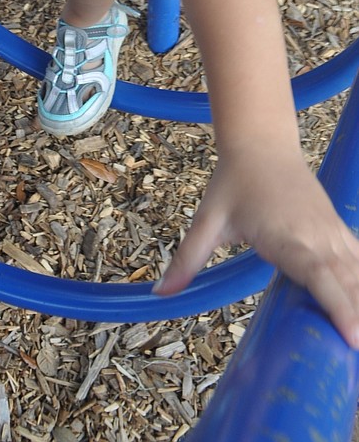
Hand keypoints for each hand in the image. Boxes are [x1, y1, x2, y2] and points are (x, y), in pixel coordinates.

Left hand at [154, 144, 358, 348]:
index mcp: (285, 237)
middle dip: (357, 317)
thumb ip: (187, 259)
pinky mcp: (337, 229)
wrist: (261, 144)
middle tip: (357, 353)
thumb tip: (160, 292)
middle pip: (346, 281)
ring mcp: (330, 232)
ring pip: (357, 272)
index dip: (337, 305)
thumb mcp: (207, 220)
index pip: (317, 275)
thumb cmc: (234, 182)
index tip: (352, 337)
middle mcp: (315, 236)